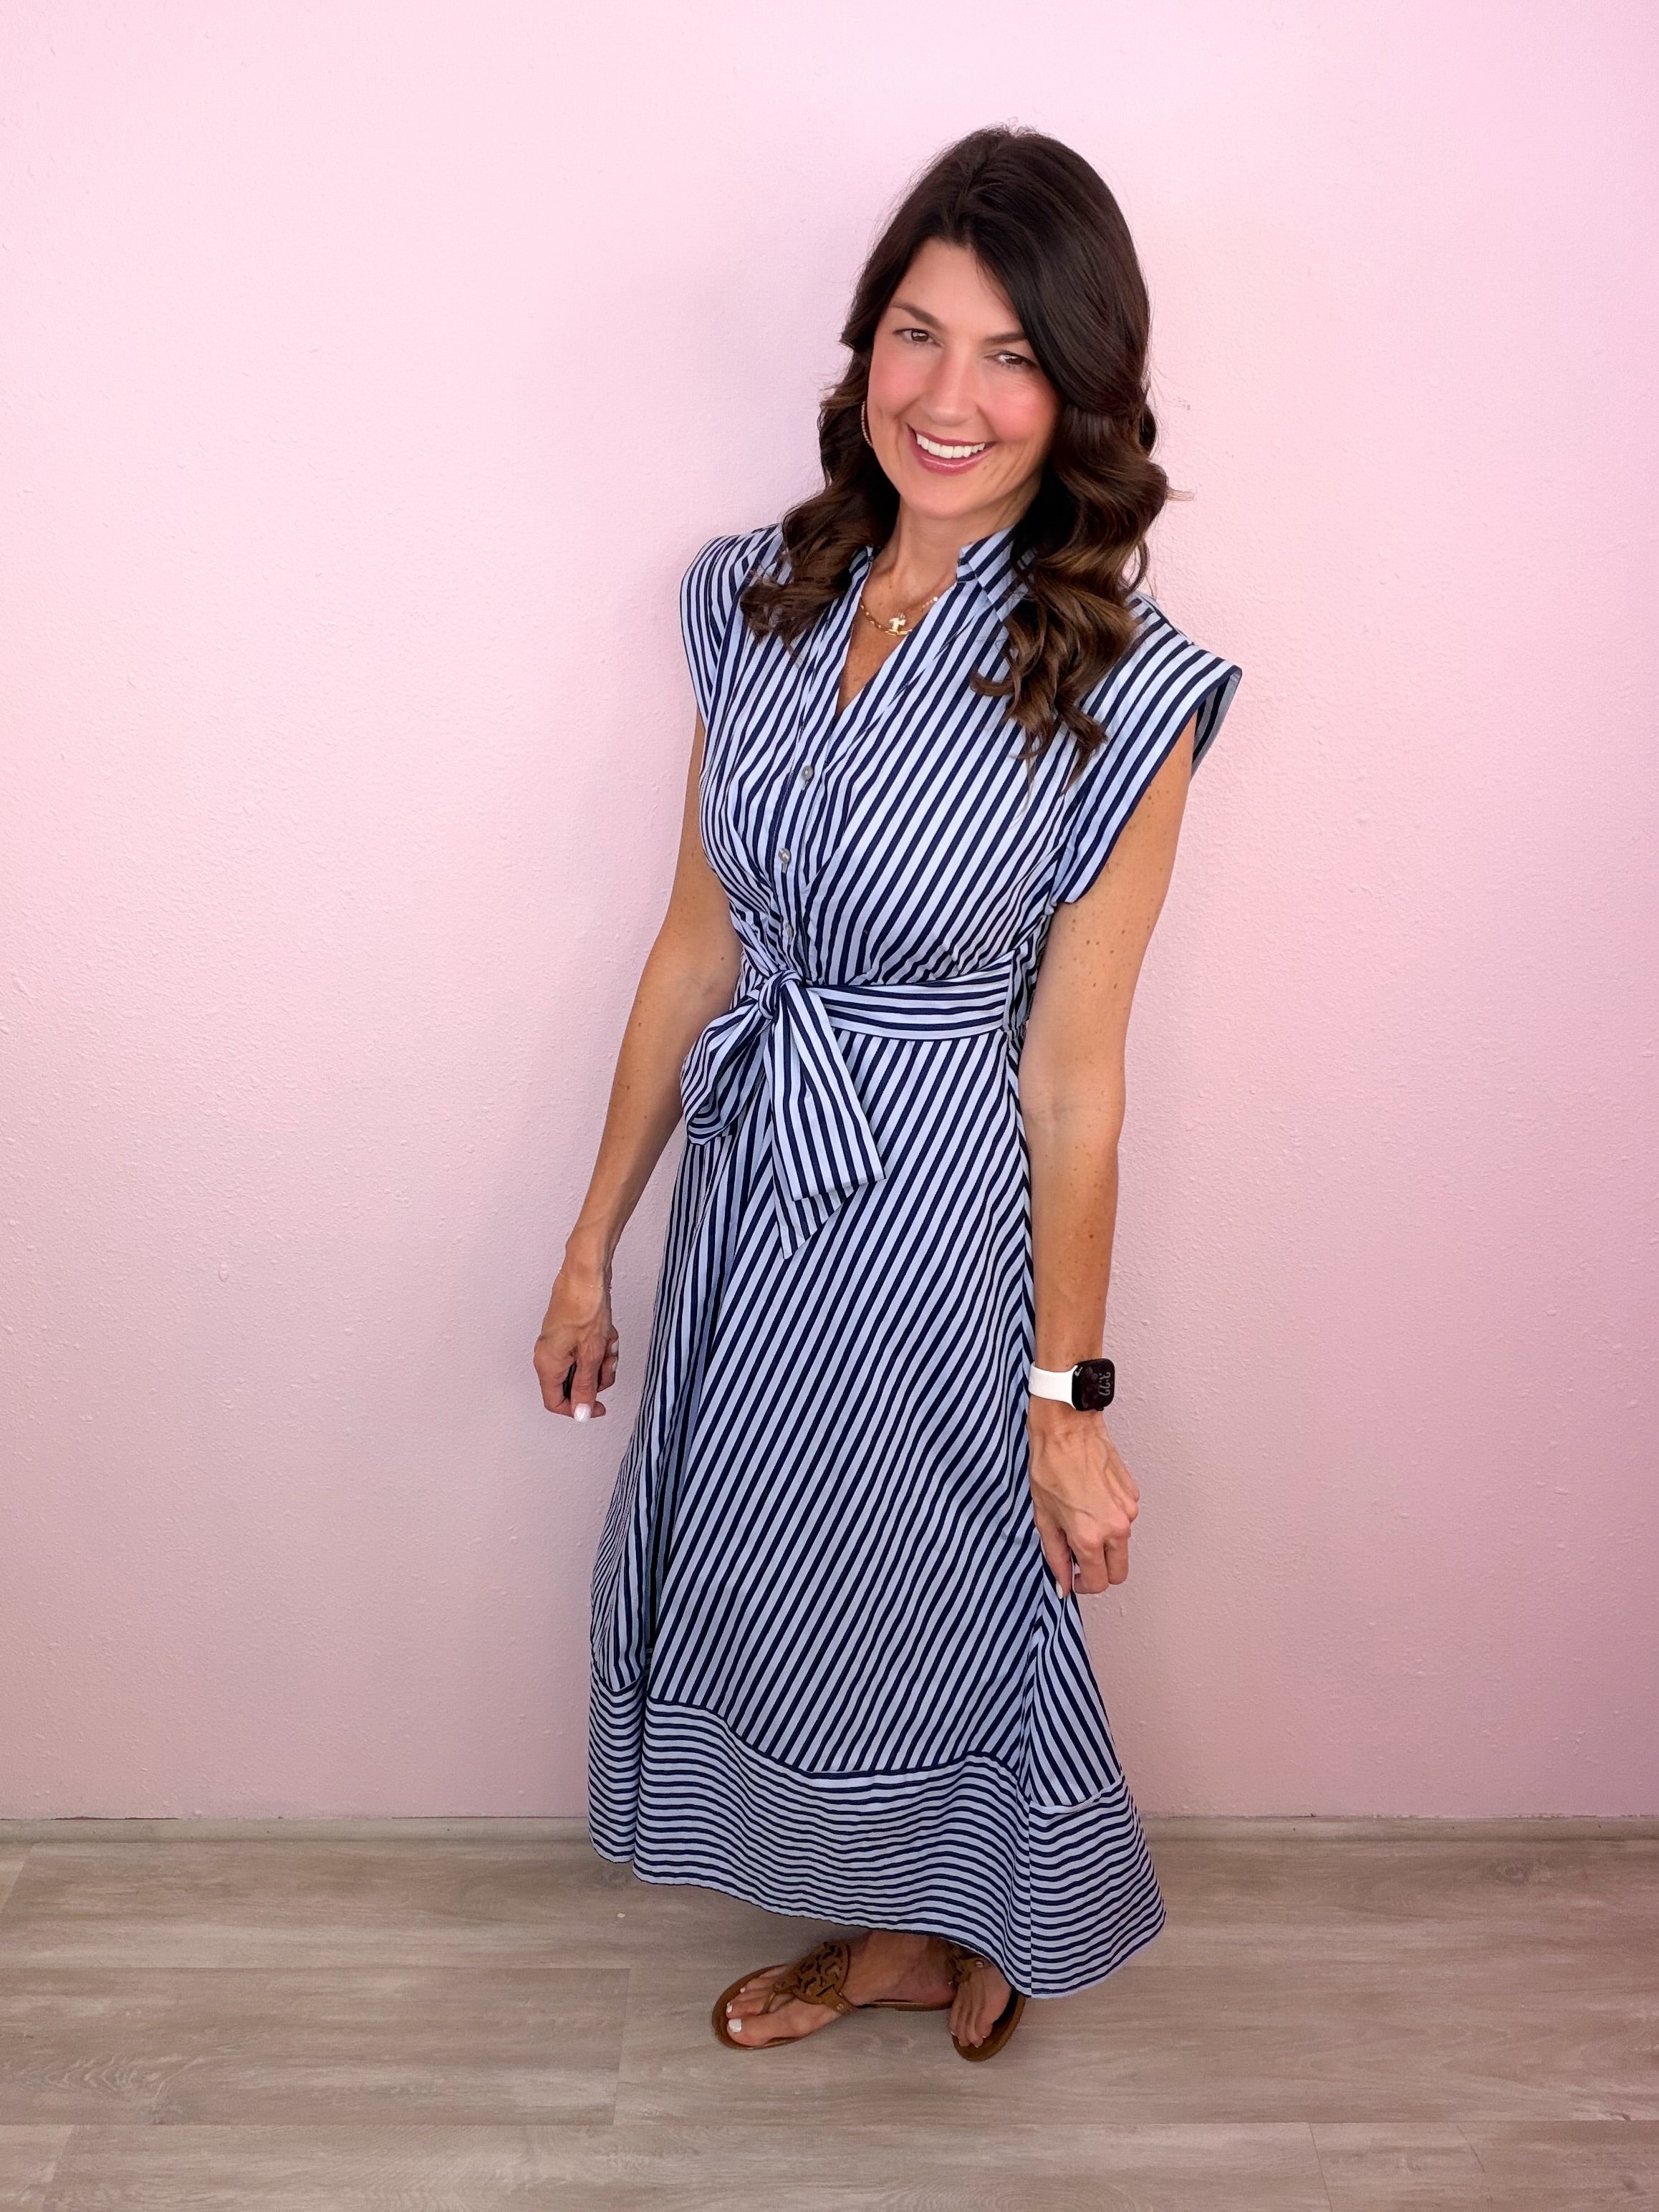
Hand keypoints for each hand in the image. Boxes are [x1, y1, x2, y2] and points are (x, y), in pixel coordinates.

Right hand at [534, 1247, 618, 1420]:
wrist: (586, 1272)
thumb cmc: (585, 1306)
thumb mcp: (591, 1353)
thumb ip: (586, 1386)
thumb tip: (581, 1412)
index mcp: (548, 1364)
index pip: (556, 1402)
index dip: (579, 1408)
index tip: (599, 1406)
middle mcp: (548, 1355)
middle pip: (574, 1383)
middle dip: (597, 1376)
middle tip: (608, 1362)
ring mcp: (559, 1342)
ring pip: (585, 1365)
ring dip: (602, 1358)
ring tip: (609, 1341)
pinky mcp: (569, 1331)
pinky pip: (587, 1349)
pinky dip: (600, 1344)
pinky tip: (607, 1332)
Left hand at [1027, 1398, 1139, 1595]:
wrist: (1067, 1427)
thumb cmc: (1051, 1464)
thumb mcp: (1043, 1517)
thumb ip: (1056, 1556)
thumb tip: (1062, 1582)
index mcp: (1091, 1537)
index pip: (1098, 1582)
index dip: (1083, 1585)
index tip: (1073, 1578)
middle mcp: (1116, 1527)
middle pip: (1119, 1571)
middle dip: (1100, 1572)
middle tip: (1079, 1558)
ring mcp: (1128, 1509)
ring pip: (1122, 1544)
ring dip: (1105, 1542)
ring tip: (1080, 1518)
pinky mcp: (1133, 1493)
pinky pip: (1124, 1518)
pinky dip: (1110, 1517)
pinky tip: (1091, 1499)